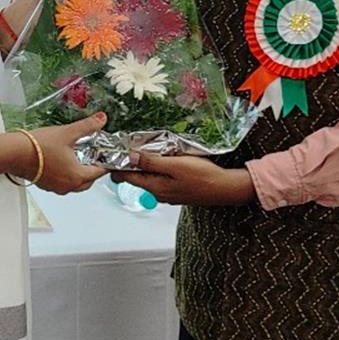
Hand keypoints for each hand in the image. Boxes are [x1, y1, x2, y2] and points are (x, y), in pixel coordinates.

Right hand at [28, 111, 107, 195]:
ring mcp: (56, 187)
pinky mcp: (45, 185)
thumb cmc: (38, 146)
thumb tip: (101, 119)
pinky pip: (62, 183)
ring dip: (79, 173)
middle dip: (93, 169)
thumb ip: (87, 126)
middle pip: (89, 181)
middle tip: (94, 156)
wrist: (13, 153)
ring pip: (75, 184)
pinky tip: (61, 162)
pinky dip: (66, 175)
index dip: (105, 162)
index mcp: (78, 176)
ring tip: (78, 157)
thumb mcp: (68, 133)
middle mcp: (68, 186)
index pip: (99, 172)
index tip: (106, 155)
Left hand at [111, 150, 255, 206]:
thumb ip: (151, 162)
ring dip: (144, 165)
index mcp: (154, 187)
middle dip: (129, 163)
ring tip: (143, 148)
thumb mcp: (174, 164)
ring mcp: (168, 194)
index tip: (113, 152)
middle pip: (136, 177)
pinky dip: (156, 169)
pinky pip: (160, 179)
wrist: (226, 189)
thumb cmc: (203, 176)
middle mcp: (158, 193)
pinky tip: (162, 159)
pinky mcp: (177, 191)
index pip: (126, 177)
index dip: (117, 164)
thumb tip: (130, 157)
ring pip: (148, 178)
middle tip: (127, 145)